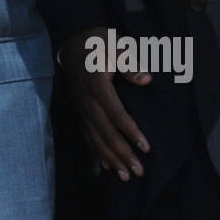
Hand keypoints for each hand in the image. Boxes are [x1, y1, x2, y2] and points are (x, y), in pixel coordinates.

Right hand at [62, 27, 150, 181]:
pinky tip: (107, 167)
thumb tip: (146, 79)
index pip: (115, 113)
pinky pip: (87, 135)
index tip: (145, 147)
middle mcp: (86, 100)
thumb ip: (129, 63)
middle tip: (138, 172)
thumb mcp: (115, 46)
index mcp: (96, 84)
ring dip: (110, 159)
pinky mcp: (79, 111)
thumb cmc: (98, 44)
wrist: (73, 43)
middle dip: (121, 153)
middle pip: (104, 131)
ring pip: (95, 138)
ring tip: (126, 176)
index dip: (130, 131)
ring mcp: (81, 107)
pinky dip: (96, 153)